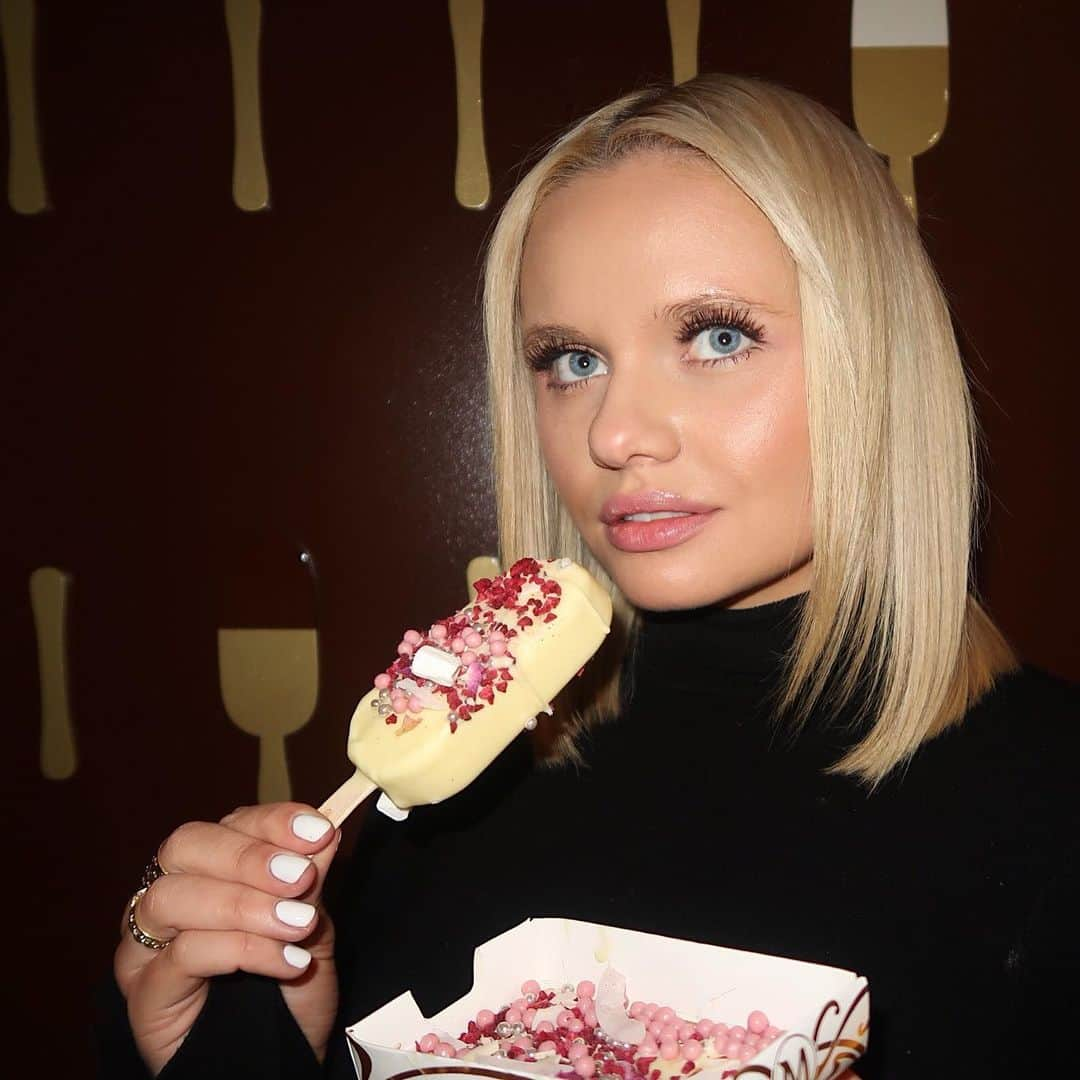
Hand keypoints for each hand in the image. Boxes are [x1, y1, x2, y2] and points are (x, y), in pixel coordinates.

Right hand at [114, 803, 340, 1074]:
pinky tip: (287, 962)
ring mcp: (147, 945)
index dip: (272, 821)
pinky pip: (181, 955)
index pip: (229, 823)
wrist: (276, 1065)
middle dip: (248, 856)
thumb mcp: (312, 931)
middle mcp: (169, 896)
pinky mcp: (143, 993)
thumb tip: (324, 832)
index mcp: (210, 869)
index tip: (318, 830)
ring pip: (173, 897)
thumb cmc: (289, 994)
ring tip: (298, 926)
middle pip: (184, 846)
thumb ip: (312, 884)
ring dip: (244, 905)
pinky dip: (242, 951)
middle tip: (300, 876)